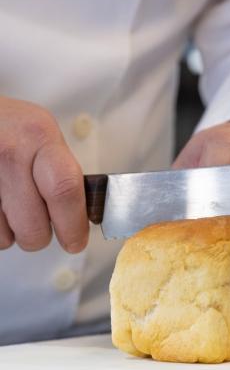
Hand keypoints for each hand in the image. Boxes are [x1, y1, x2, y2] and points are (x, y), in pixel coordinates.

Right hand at [0, 97, 87, 252]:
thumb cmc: (9, 128)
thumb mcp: (41, 136)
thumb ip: (62, 172)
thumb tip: (81, 217)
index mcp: (40, 137)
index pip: (65, 190)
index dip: (73, 225)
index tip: (76, 242)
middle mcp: (9, 152)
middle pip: (34, 226)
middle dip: (39, 237)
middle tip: (39, 228)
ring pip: (5, 236)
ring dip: (12, 232)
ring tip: (11, 207)